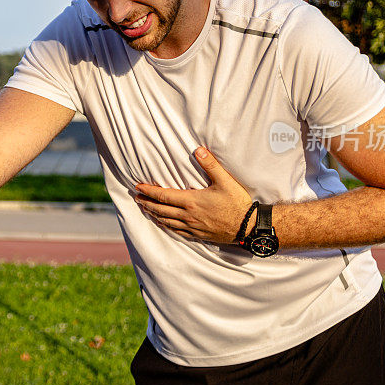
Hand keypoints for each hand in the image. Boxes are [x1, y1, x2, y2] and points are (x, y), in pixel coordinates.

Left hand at [134, 147, 252, 243]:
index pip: (163, 195)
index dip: (149, 191)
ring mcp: (192, 226)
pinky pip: (177, 231)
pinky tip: (164, 223)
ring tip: (146, 208)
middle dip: (147, 202)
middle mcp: (188, 215)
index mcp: (191, 201)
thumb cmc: (237, 203)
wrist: (247, 226)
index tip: (138, 187)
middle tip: (137, 197)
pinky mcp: (198, 234)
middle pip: (160, 209)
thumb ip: (211, 165)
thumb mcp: (225, 181)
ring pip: (166, 221)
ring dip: (154, 214)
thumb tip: (198, 150)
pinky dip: (166, 226)